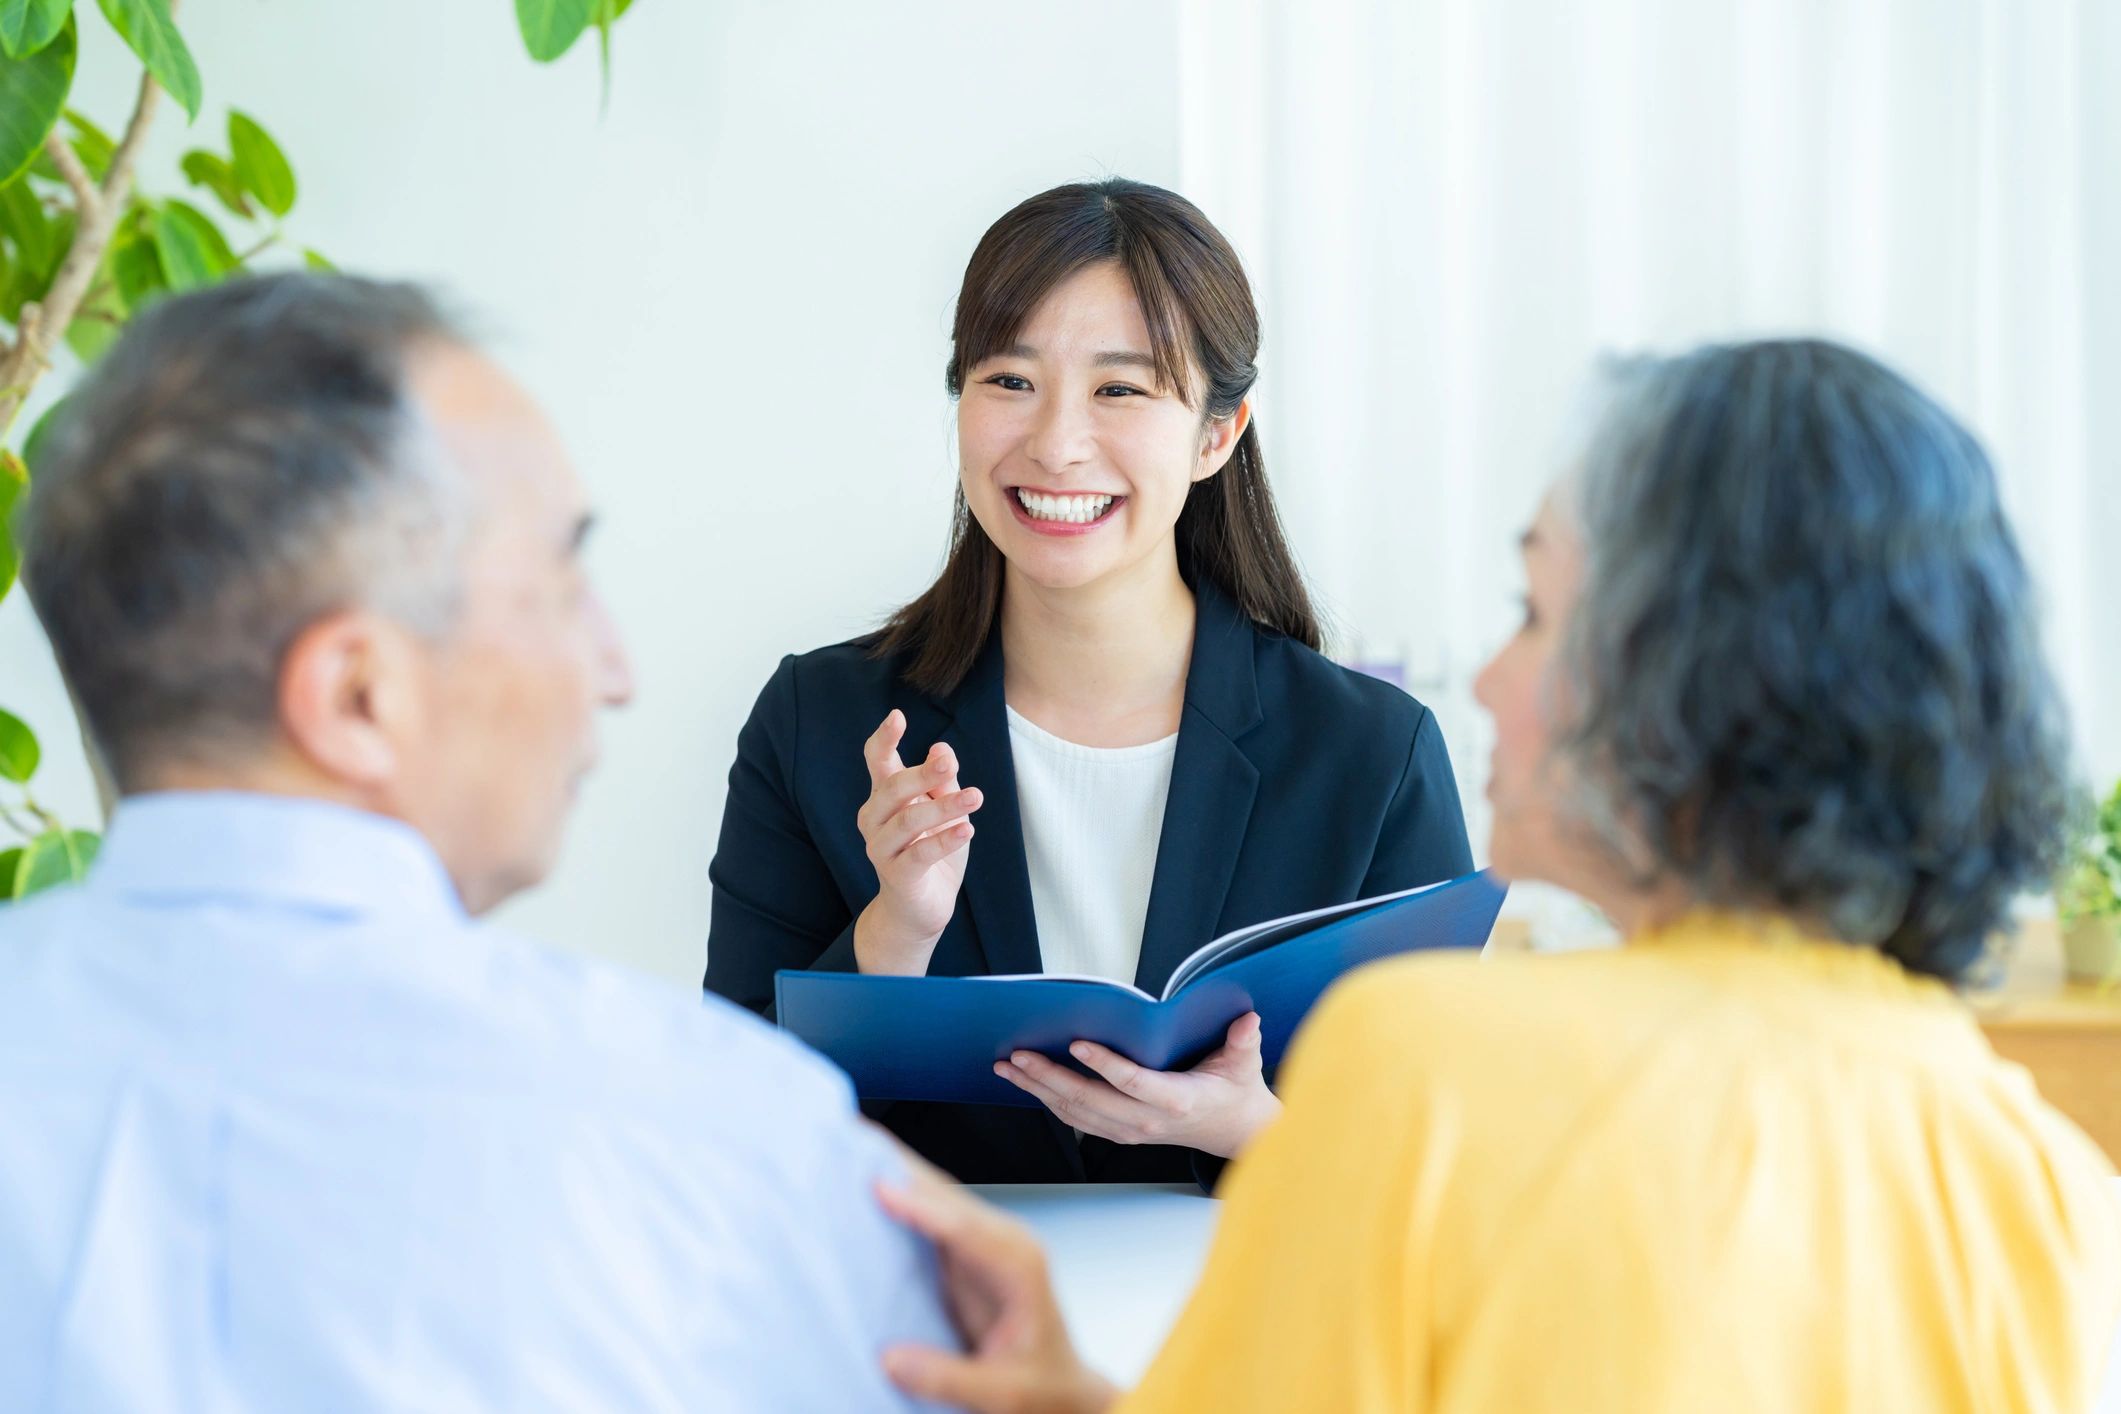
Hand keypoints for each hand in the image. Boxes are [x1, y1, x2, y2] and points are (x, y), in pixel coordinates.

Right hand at [855, 709, 982, 975]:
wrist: (919, 910)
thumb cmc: (931, 852)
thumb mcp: (944, 810)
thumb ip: (942, 781)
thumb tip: (942, 748)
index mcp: (884, 798)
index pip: (877, 762)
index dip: (884, 739)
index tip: (897, 716)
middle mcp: (875, 820)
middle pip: (892, 788)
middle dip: (922, 774)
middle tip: (949, 763)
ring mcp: (882, 850)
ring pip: (908, 821)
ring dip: (944, 807)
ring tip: (976, 797)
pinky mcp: (898, 877)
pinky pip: (919, 855)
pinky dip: (944, 840)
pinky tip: (966, 830)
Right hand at [876, 1156, 1118, 1413]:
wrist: (1062, 1391)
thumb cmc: (1043, 1389)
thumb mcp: (1002, 1394)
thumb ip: (949, 1377)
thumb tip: (890, 1359)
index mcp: (1020, 1266)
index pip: (965, 1228)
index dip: (921, 1206)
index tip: (881, 1186)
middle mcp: (1005, 1242)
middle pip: (947, 1197)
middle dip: (902, 1169)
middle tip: (852, 1142)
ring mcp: (984, 1244)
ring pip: (936, 1198)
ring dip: (898, 1175)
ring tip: (851, 1152)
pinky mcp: (965, 1254)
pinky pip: (929, 1215)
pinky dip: (900, 1197)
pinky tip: (868, 1187)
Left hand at [996, 1012, 1281, 1158]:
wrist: (1234, 1131)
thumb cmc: (1235, 1090)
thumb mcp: (1245, 1064)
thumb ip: (1244, 1042)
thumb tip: (1248, 1020)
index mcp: (1176, 1100)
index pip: (1133, 1083)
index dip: (1104, 1064)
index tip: (1077, 1043)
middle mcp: (1147, 1121)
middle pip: (1090, 1101)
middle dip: (1049, 1077)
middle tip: (1018, 1054)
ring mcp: (1130, 1131)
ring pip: (1075, 1114)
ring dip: (1039, 1089)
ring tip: (1009, 1066)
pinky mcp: (1119, 1132)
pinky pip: (1076, 1119)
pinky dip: (1048, 1101)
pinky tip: (1027, 1081)